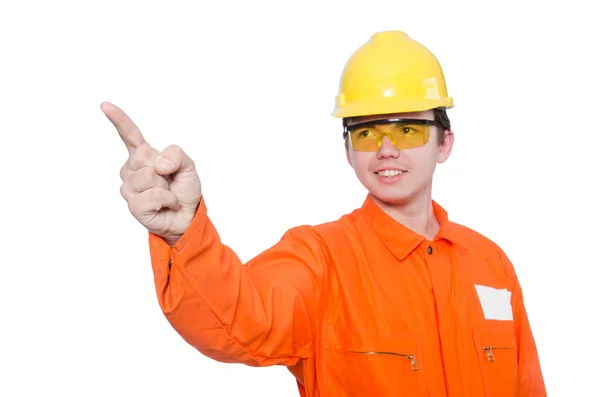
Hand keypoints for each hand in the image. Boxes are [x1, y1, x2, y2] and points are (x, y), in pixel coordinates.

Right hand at [101, 102, 201, 244]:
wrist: (187, 215)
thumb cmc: (184, 189)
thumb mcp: (188, 166)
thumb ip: (176, 155)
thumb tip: (158, 164)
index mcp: (143, 155)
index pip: (129, 134)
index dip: (118, 120)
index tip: (104, 106)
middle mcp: (131, 169)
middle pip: (142, 155)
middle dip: (163, 167)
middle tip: (168, 180)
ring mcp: (130, 188)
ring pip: (147, 176)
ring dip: (165, 186)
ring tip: (167, 193)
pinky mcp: (133, 205)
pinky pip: (152, 196)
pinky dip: (166, 200)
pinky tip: (165, 204)